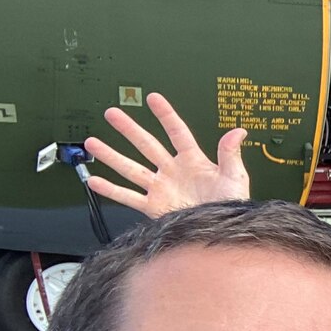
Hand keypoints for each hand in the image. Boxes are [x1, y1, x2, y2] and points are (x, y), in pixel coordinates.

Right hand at [84, 92, 249, 215]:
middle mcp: (173, 171)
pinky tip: (95, 180)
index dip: (165, 115)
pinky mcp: (154, 207)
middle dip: (129, 129)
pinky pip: (128, 197)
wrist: (221, 232)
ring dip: (111, 156)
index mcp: (193, 161)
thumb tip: (238, 131)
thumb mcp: (235, 178)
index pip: (177, 132)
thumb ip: (231, 154)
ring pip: (131, 168)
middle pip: (147, 145)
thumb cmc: (231, 206)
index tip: (153, 98)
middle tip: (112, 113)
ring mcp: (161, 188)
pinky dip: (111, 190)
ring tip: (92, 142)